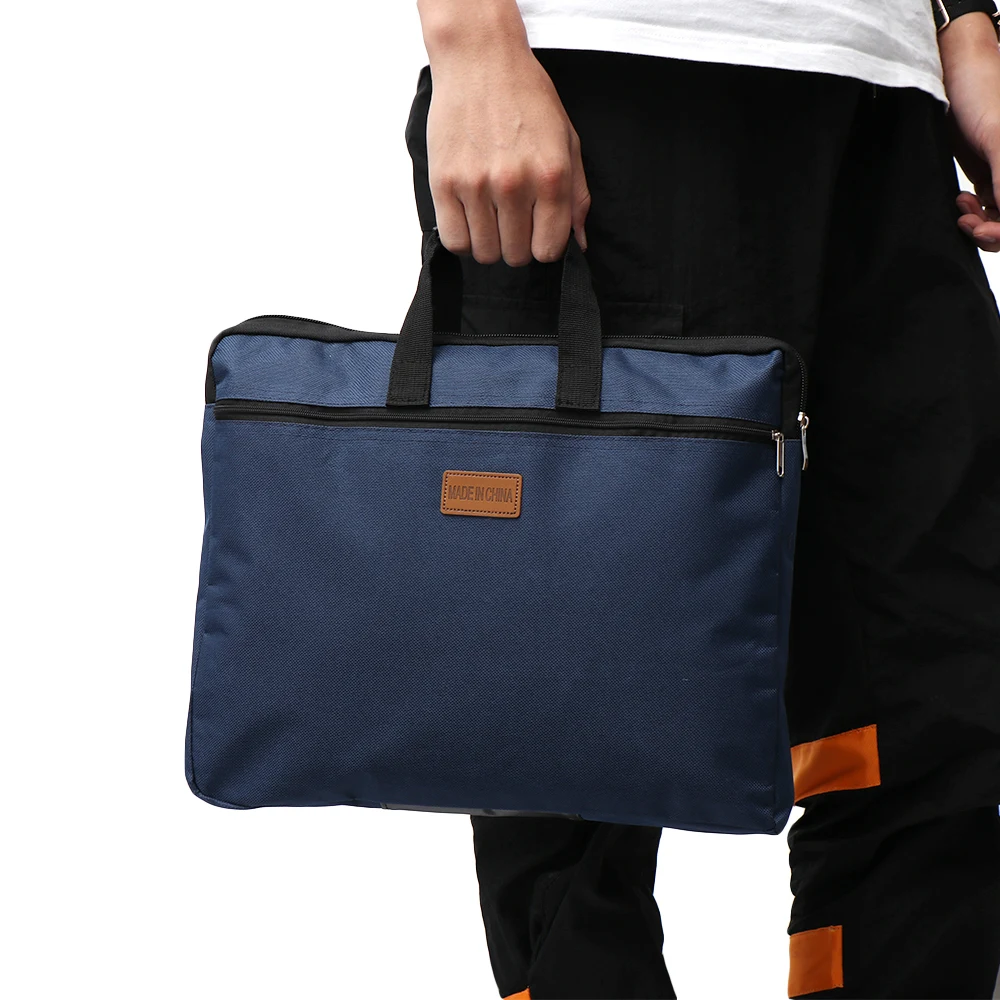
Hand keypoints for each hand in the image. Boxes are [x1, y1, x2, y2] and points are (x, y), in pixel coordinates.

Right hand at [417, 0, 589, 265]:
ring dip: (490, 244)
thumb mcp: (567, 141)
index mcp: (551, 176)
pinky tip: (470, 219)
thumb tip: (579, 243)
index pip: (549, 249)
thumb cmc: (526, 97)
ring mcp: (476, 185)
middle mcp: (514, 184)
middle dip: (517, 245)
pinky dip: (464, 239)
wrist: (480, 59)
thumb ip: (576, 196)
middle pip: (516, 255)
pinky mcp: (444, 183)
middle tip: (512, 221)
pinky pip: (455, 240)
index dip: (545, 246)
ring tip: (490, 218)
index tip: (537, 232)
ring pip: (485, 253)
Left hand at [940, 12, 999, 251]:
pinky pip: (987, 207)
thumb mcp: (997, 136)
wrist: (955, 76)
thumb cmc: (982, 94)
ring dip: (982, 223)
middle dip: (994, 230)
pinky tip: (961, 202)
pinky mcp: (989, 175)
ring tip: (962, 210)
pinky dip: (974, 212)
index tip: (985, 228)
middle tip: (969, 223)